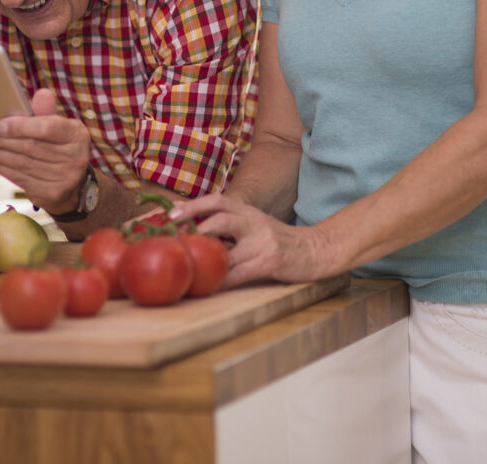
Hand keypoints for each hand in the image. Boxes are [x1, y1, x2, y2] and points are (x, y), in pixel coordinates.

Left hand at [0, 88, 91, 213]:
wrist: (73, 184)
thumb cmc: (59, 148)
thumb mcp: (58, 127)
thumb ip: (46, 112)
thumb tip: (41, 94)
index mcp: (77, 134)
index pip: (47, 128)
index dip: (21, 127)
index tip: (0, 125)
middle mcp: (75, 157)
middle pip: (30, 147)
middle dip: (1, 141)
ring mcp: (64, 177)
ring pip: (22, 163)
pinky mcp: (51, 193)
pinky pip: (21, 178)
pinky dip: (4, 169)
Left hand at [168, 194, 334, 287]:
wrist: (315, 250)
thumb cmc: (277, 240)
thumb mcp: (254, 223)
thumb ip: (226, 221)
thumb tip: (186, 215)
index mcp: (248, 212)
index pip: (219, 200)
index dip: (193, 205)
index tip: (170, 213)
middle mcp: (254, 222)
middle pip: (221, 218)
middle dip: (195, 225)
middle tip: (173, 235)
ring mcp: (263, 242)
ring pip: (228, 250)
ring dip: (206, 259)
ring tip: (187, 264)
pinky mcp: (270, 262)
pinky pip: (240, 273)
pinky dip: (222, 281)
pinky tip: (210, 286)